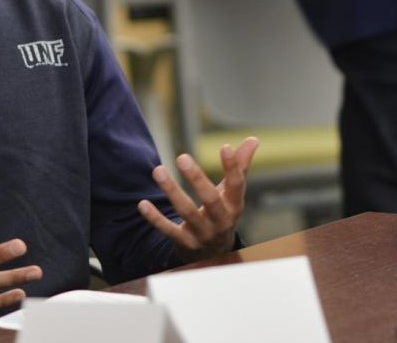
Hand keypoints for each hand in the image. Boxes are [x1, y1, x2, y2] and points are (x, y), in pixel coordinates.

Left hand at [139, 137, 259, 262]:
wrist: (214, 256)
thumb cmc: (223, 214)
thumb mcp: (233, 194)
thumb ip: (241, 166)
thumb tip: (253, 139)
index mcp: (234, 206)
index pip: (236, 185)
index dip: (232, 167)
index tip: (225, 147)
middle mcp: (220, 221)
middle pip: (210, 199)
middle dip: (196, 178)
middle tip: (182, 157)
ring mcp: (202, 233)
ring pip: (186, 212)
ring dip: (171, 191)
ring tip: (158, 170)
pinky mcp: (184, 243)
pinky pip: (168, 230)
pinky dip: (155, 218)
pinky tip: (142, 203)